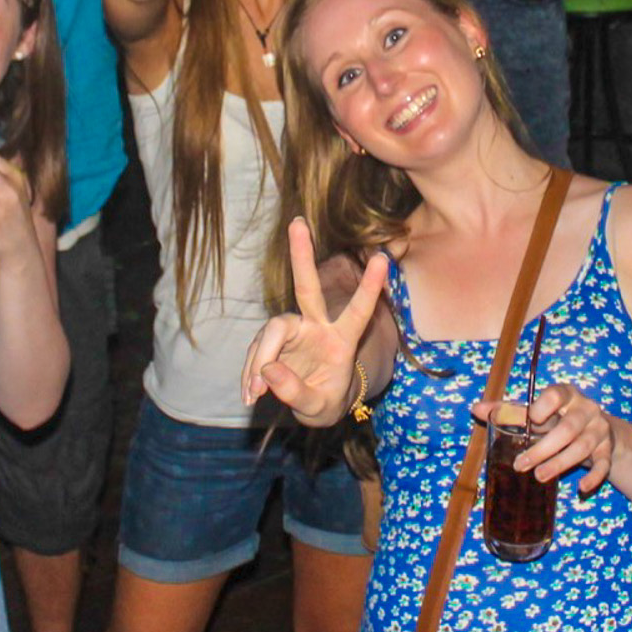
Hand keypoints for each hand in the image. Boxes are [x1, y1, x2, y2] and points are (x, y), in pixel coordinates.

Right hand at [243, 217, 387, 419]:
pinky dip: (250, 373)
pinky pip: (257, 351)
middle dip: (302, 255)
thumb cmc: (325, 402)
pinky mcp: (273, 339)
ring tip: (253, 395)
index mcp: (341, 340)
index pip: (358, 311)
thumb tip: (268, 371)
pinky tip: (249, 393)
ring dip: (258, 362)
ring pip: (271, 332)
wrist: (312, 404)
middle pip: (308, 287)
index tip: (382, 259)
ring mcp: (293, 330)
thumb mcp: (317, 408)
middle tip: (298, 223)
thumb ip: (296, 391)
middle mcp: (317, 326)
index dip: (369, 287)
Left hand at [477, 381, 617, 494]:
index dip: (543, 406)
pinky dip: (594, 477)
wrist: (597, 428)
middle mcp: (586, 409)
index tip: (530, 420)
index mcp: (566, 394)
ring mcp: (599, 430)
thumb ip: (510, 411)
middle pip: (568, 428)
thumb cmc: (559, 417)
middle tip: (520, 465)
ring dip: (560, 463)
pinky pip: (603, 464)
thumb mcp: (538, 412)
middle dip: (543, 448)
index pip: (556, 394)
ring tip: (539, 476)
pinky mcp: (607, 449)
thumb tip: (476, 409)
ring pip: (582, 447)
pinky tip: (581, 488)